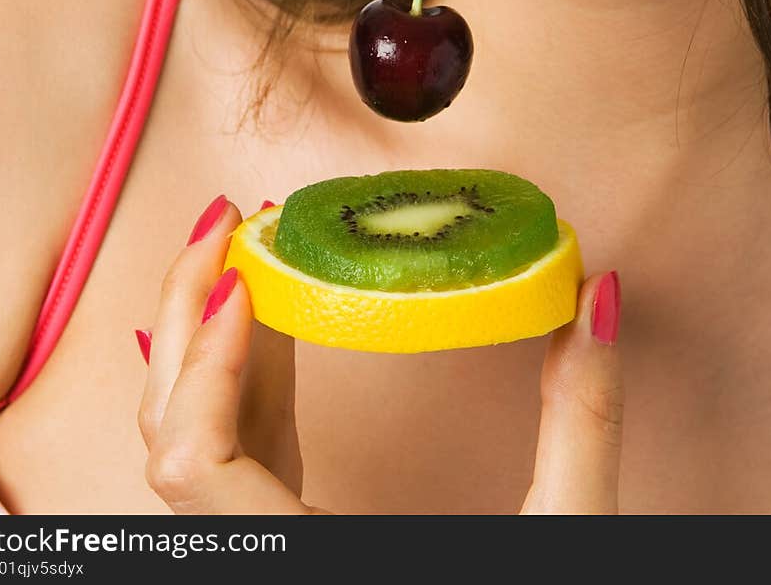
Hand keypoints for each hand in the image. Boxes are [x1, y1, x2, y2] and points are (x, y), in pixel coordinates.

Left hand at [138, 194, 622, 513]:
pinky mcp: (287, 537)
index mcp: (305, 568)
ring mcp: (267, 550)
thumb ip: (582, 421)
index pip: (194, 465)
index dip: (204, 365)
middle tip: (230, 220)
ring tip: (263, 249)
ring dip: (220, 336)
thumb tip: (599, 300)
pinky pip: (238, 449)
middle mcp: (264, 561)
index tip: (246, 278)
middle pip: (171, 433)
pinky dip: (250, 373)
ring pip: (196, 437)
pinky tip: (284, 318)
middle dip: (191, 312)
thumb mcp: (566, 543)